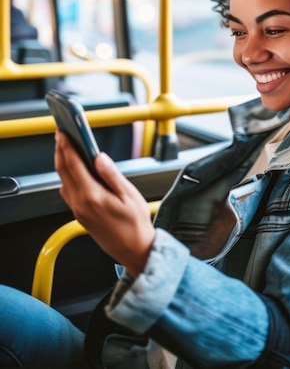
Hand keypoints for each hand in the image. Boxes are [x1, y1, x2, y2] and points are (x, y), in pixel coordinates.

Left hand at [54, 131, 155, 277]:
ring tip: (68, 150)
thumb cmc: (135, 224)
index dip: (67, 146)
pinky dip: (67, 177)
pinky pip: (68, 192)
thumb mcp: (129, 195)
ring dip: (62, 164)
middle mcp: (81, 204)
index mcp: (92, 196)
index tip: (63, 133)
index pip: (74, 165)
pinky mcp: (80, 215)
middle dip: (60, 151)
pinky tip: (75, 172)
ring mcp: (78, 210)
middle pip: (63, 172)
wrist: (134, 250)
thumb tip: (99, 157)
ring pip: (63, 182)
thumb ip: (112, 174)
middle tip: (61, 136)